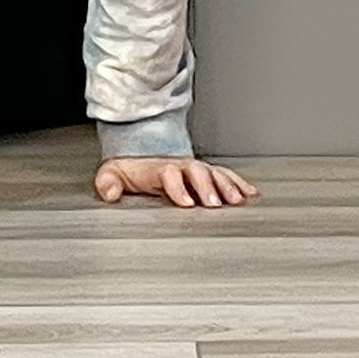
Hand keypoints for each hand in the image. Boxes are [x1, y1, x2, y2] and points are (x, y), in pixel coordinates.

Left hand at [93, 155, 259, 208]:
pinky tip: (249, 193)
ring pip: (214, 173)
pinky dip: (238, 183)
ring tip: (237, 200)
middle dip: (207, 187)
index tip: (185, 203)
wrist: (142, 154)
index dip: (177, 187)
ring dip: (227, 186)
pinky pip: (225, 175)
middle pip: (197, 172)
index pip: (169, 174)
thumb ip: (109, 182)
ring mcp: (195, 169)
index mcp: (158, 168)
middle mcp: (180, 166)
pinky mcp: (205, 174)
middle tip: (214, 204)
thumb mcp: (112, 174)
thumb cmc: (130, 170)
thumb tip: (109, 191)